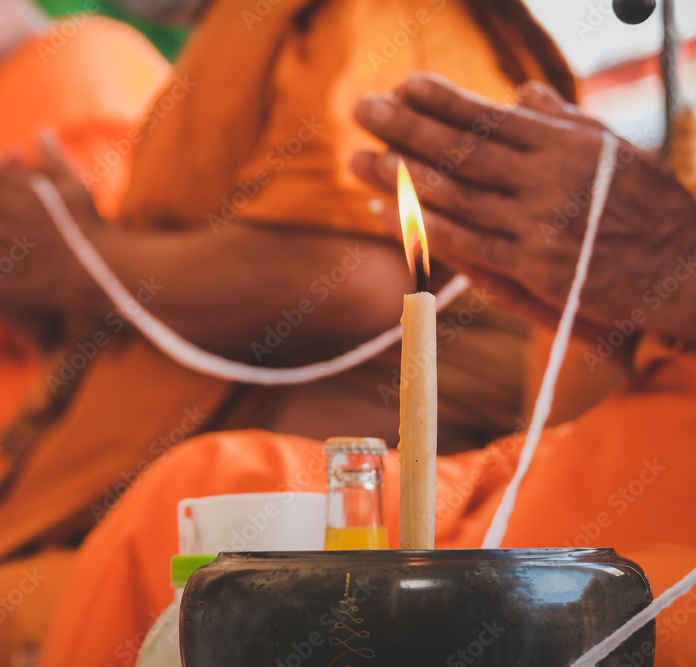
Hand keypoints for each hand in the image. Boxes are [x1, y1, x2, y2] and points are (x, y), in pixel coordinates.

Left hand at [351, 73, 695, 339]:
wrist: (684, 266)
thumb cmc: (644, 204)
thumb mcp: (610, 149)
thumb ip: (560, 122)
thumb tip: (519, 92)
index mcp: (565, 144)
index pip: (491, 116)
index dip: (443, 100)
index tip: (403, 85)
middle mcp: (548, 178)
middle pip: (462, 149)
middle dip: (406, 127)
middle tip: (361, 109)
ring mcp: (540, 223)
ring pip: (456, 196)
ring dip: (402, 176)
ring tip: (360, 158)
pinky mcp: (535, 266)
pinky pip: (467, 244)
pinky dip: (423, 227)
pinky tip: (388, 212)